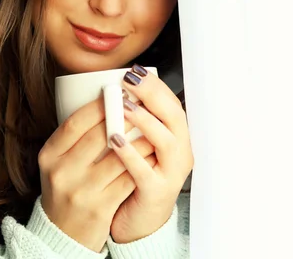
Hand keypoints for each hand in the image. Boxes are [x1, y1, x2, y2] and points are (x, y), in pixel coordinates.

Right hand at [38, 95, 155, 251]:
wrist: (61, 237)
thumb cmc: (66, 191)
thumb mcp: (57, 164)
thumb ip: (74, 138)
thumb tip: (105, 102)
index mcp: (49, 157)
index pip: (74, 123)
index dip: (97, 105)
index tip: (115, 91)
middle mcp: (62, 173)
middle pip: (98, 136)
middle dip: (123, 115)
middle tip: (140, 101)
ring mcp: (82, 192)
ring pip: (118, 156)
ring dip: (139, 136)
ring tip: (152, 122)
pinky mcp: (101, 208)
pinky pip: (128, 177)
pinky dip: (143, 161)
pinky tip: (153, 150)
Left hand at [108, 64, 193, 243]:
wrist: (138, 222)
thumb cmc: (134, 179)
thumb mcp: (138, 145)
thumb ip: (132, 121)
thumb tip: (112, 88)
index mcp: (175, 138)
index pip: (172, 104)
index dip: (155, 86)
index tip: (135, 70)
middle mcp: (180, 153)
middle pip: (174, 117)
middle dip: (152, 95)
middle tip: (130, 80)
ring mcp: (171, 174)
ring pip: (165, 142)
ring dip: (145, 121)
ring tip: (124, 106)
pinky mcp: (157, 193)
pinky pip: (145, 172)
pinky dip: (131, 154)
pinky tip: (114, 141)